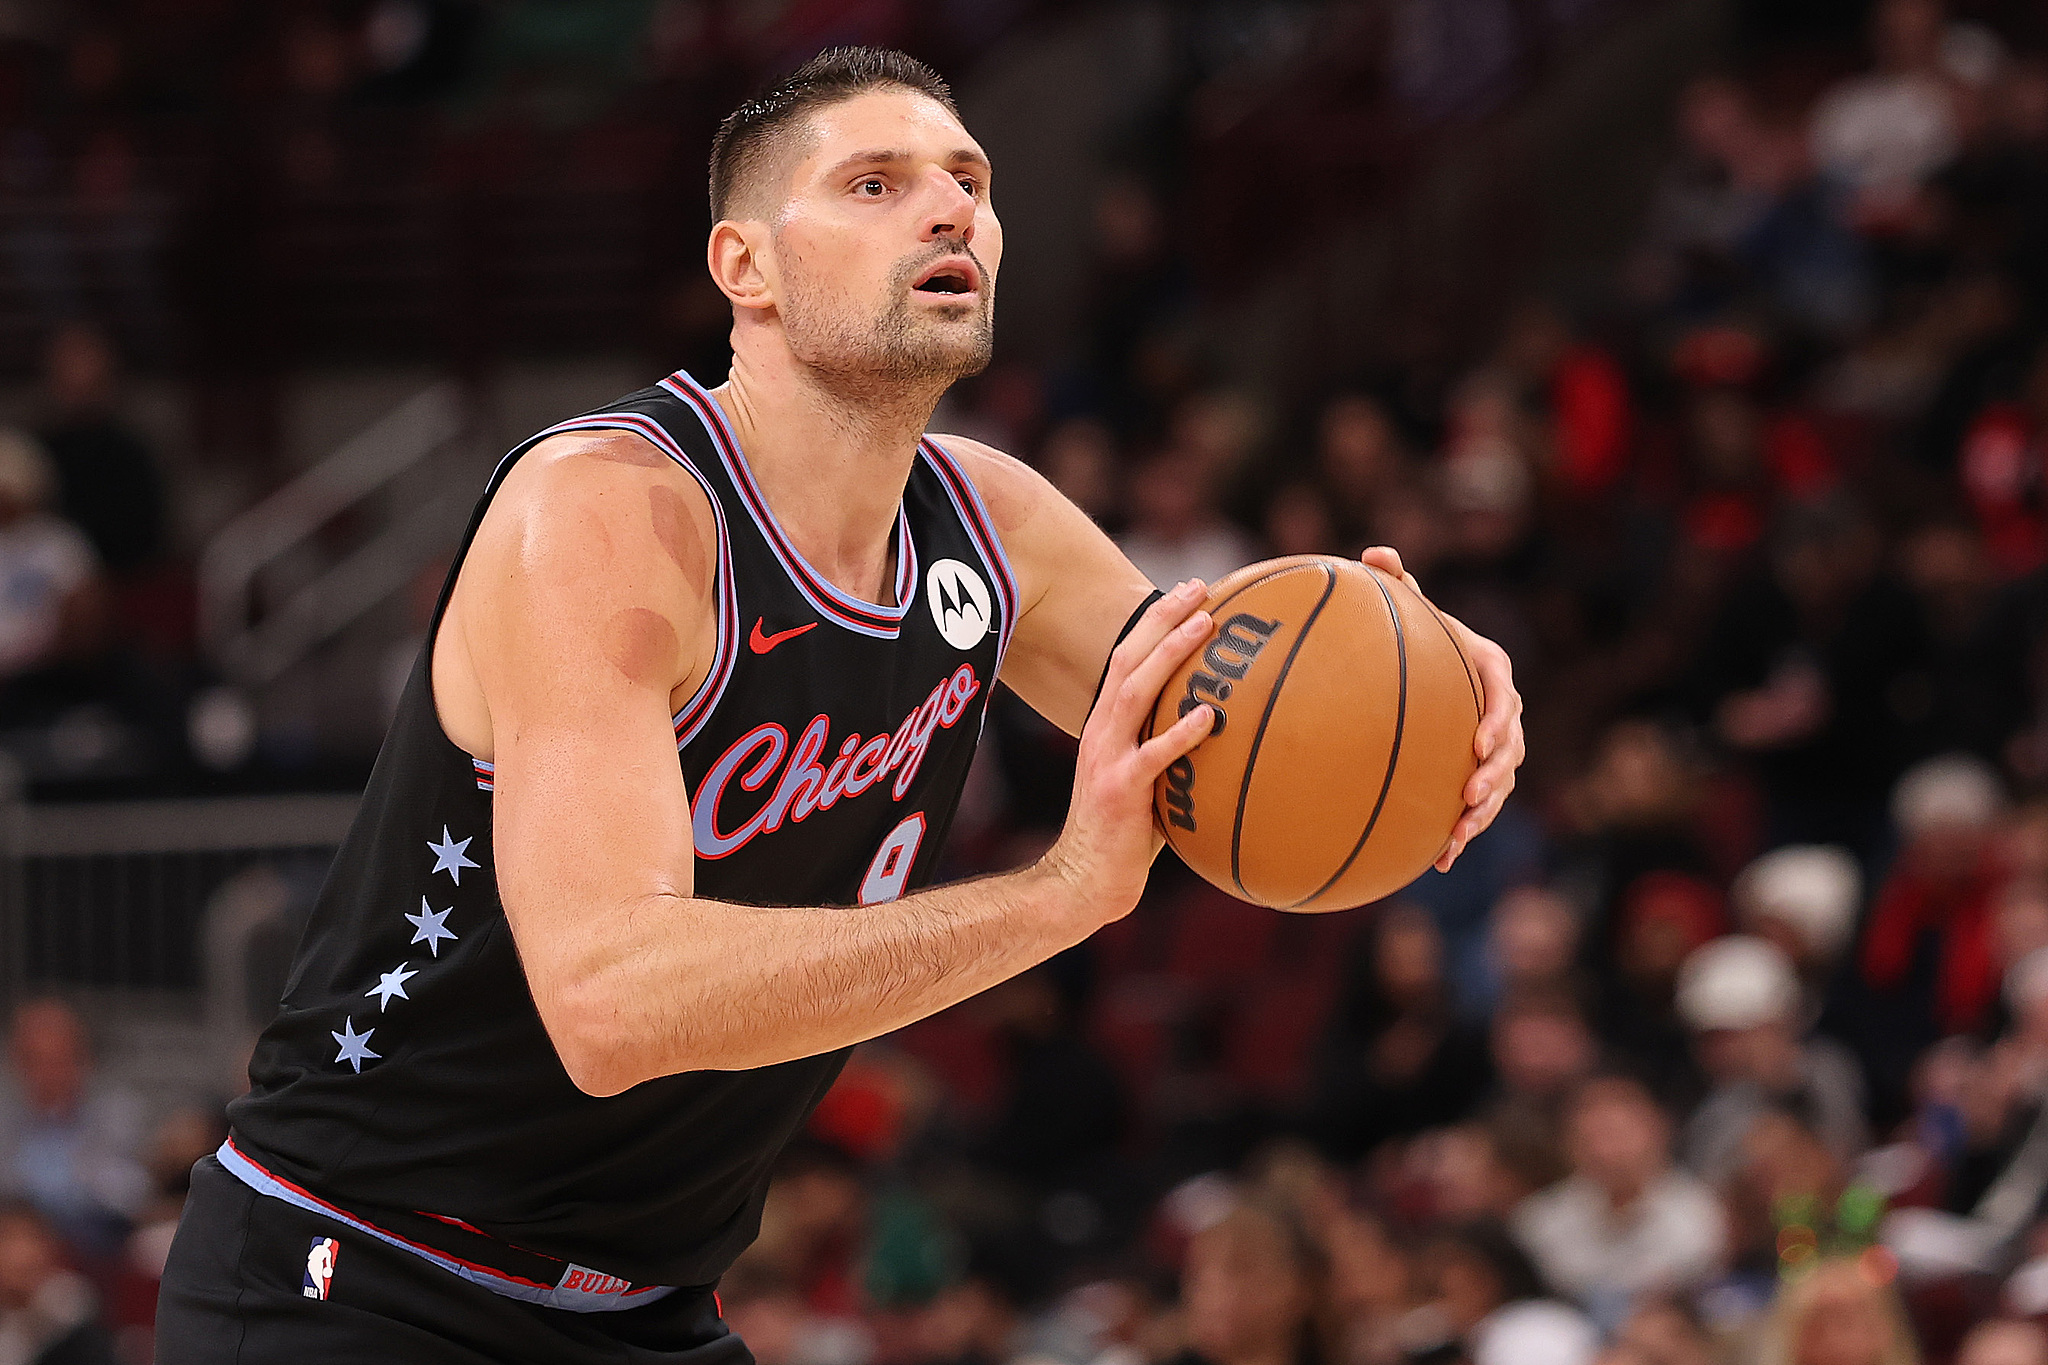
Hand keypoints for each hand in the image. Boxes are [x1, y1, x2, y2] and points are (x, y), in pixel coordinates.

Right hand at [1043, 580, 1216, 922]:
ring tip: (1207, 625)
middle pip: (1127, 658)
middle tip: (1201, 587)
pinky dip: (1181, 733)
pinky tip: (1209, 715)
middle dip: (1163, 618)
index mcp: (1107, 727)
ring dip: (1170, 653)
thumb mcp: (1149, 784)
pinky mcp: (1120, 792)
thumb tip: (1232, 735)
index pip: (1126, 659)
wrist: (1085, 882)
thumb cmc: (1125, 837)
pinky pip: (1153, 757)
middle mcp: (1102, 733)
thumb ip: (1177, 755)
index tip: (1192, 593)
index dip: (1156, 622)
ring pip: (1135, 691)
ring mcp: (1107, 759)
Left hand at [1359, 547, 1524, 871]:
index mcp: (1490, 669)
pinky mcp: (1479, 775)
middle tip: (1471, 792)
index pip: (1501, 694)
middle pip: (1510, 747)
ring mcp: (1495, 747)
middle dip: (1495, 775)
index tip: (1479, 744)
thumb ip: (1396, 585)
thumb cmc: (1418, 638)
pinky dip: (1461, 834)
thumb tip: (1374, 552)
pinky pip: (1477, 808)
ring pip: (1500, 784)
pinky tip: (1438, 863)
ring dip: (1482, 813)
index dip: (1496, 721)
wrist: (1427, 675)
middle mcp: (1501, 712)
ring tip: (1458, 836)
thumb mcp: (1409, 609)